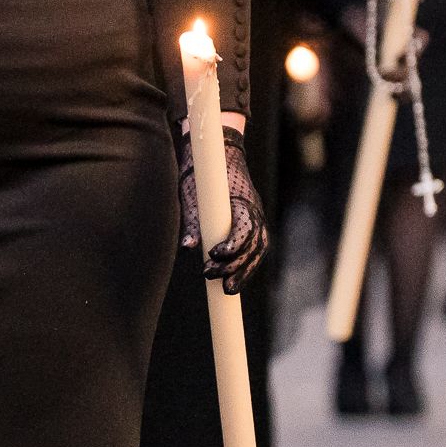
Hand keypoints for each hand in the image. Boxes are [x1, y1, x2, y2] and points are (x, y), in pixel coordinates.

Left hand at [178, 127, 270, 293]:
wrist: (216, 157)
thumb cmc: (201, 176)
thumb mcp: (192, 195)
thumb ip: (192, 221)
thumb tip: (188, 248)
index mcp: (241, 199)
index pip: (245, 227)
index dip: (232, 244)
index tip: (213, 254)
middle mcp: (254, 209)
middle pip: (253, 244)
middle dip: (235, 264)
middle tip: (211, 277)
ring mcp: (256, 217)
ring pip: (258, 249)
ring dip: (244, 270)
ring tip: (227, 289)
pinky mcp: (252, 224)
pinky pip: (255, 249)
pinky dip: (247, 265)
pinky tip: (234, 279)